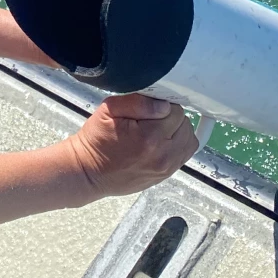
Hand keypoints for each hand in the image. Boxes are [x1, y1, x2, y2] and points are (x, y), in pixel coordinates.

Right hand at [62, 93, 198, 198]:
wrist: (88, 171)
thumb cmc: (96, 140)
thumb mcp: (109, 110)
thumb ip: (138, 102)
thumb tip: (164, 105)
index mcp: (150, 137)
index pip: (176, 111)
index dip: (162, 105)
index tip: (148, 108)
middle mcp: (163, 155)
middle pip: (185, 125)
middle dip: (171, 118)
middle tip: (151, 119)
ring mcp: (166, 168)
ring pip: (189, 140)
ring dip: (177, 132)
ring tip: (157, 130)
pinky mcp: (165, 175)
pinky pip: (184, 155)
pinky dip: (177, 145)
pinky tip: (161, 141)